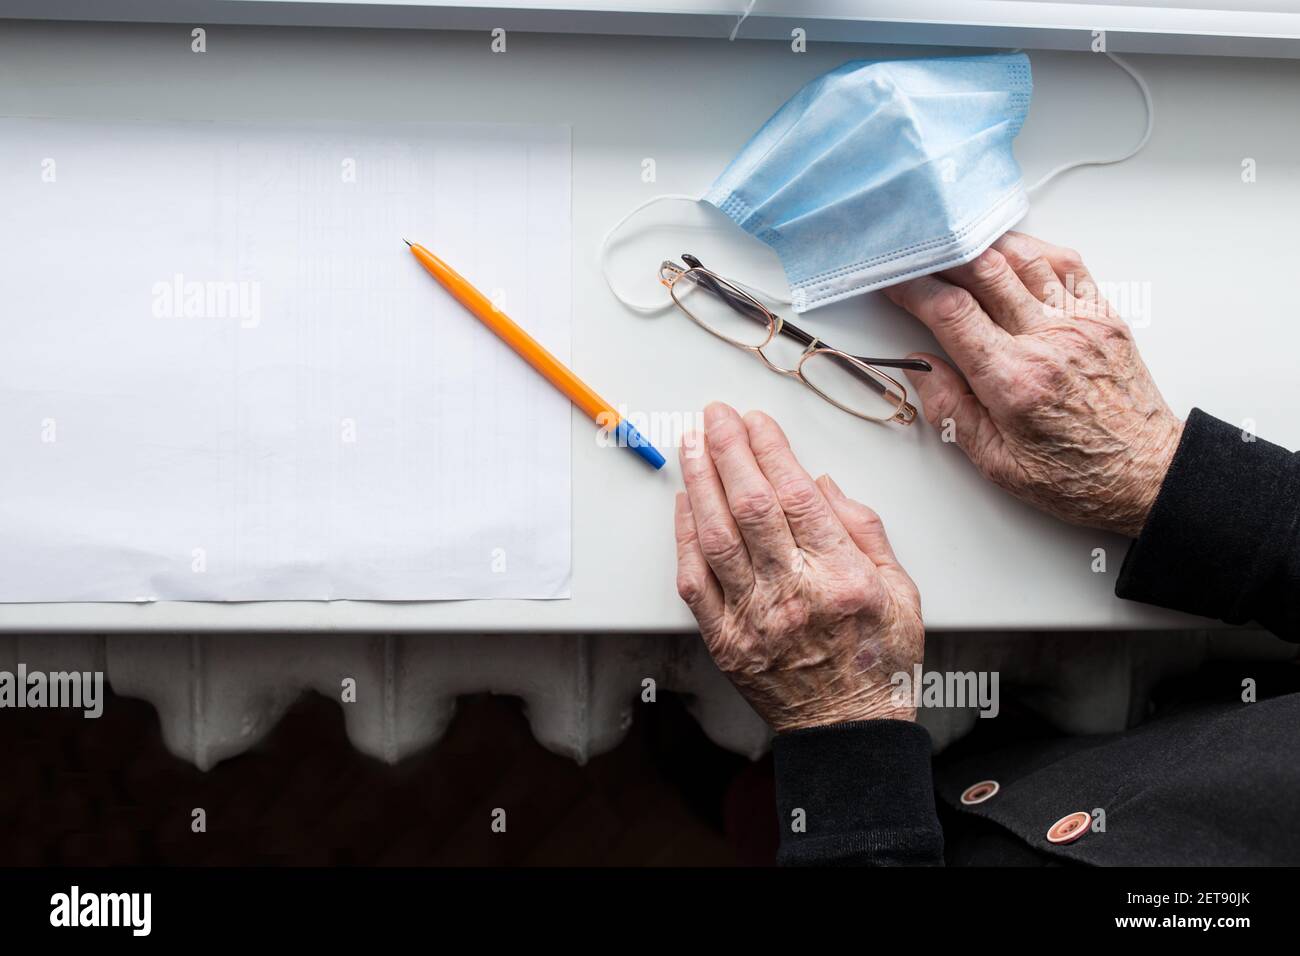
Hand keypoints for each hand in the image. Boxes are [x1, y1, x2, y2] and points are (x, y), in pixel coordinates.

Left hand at [674, 402, 923, 731]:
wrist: (848, 732)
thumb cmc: (877, 663)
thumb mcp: (901, 591)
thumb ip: (864, 532)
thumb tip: (822, 485)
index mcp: (842, 577)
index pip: (797, 495)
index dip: (770, 449)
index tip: (756, 420)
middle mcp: (794, 594)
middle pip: (751, 506)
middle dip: (728, 450)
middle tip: (715, 416)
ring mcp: (754, 618)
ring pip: (716, 536)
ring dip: (699, 482)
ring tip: (691, 444)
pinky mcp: (725, 640)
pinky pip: (694, 581)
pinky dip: (685, 537)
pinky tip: (684, 504)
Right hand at [886, 231, 1182, 538]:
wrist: (1145, 476)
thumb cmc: (1075, 477)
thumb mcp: (996, 463)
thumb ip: (951, 410)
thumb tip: (919, 368)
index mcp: (1014, 381)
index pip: (951, 312)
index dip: (913, 287)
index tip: (894, 279)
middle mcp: (1049, 341)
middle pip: (984, 272)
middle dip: (941, 257)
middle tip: (917, 255)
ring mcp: (1081, 323)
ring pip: (1024, 258)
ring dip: (983, 246)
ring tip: (955, 247)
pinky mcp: (1104, 316)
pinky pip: (1066, 264)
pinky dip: (1032, 250)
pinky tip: (1009, 253)